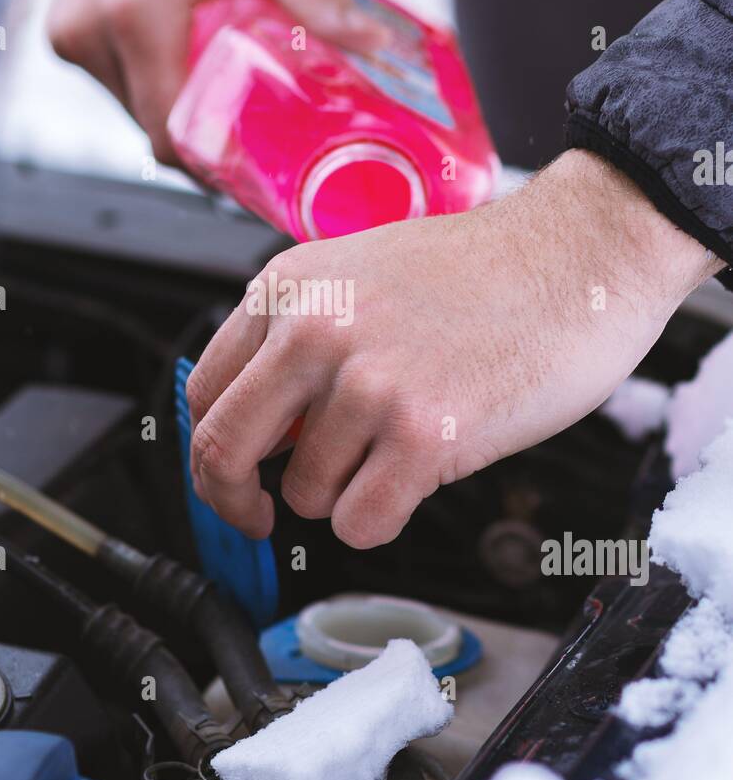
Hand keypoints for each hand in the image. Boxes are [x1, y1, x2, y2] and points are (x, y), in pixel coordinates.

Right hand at [47, 0, 383, 162]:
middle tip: (256, 141)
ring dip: (177, 112)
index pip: (171, 137)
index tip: (256, 174)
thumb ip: (315, 0)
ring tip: (225, 99)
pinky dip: (151, 85)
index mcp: (135, 17)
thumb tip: (379, 49)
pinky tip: (187, 67)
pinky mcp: (62, 26)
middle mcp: (90, 33)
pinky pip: (114, 82)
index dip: (216, 168)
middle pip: (153, 129)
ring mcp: (69, 32)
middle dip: (204, 143)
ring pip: (131, 110)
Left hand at [187, 150, 718, 547]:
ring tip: (400, 446)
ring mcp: (367, 383)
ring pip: (306, 496)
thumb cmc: (482, 271)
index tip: (236, 475)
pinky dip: (382, 520)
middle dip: (236, 501)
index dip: (210, 451)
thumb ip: (297, 339)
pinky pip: (361, 523)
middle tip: (262, 514)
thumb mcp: (357, 274)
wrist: (576, 256)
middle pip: (223, 452)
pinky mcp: (423, 434)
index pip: (202, 393)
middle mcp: (314, 330)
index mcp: (288, 286)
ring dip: (346, 494)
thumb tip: (262, 428)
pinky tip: (416, 477)